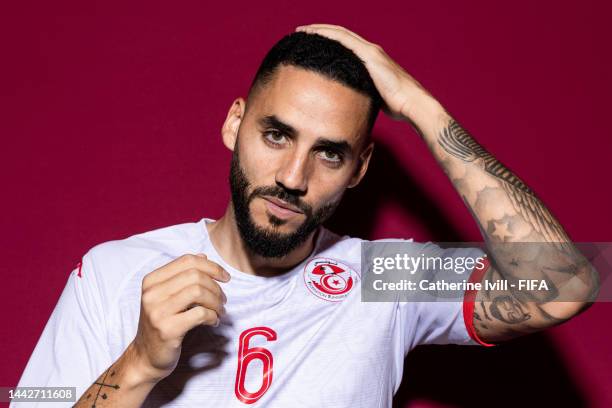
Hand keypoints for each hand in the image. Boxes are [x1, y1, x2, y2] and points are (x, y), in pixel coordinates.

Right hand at [129, 253, 229, 381]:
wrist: (145, 357)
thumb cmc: (162, 323)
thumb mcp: (167, 296)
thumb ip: (183, 276)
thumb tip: (203, 256)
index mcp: (151, 280)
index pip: (187, 261)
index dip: (211, 267)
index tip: (225, 277)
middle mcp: (151, 293)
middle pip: (195, 276)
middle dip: (216, 287)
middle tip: (223, 300)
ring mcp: (158, 311)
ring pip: (199, 292)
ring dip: (216, 301)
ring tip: (220, 311)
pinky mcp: (167, 330)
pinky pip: (199, 314)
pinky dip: (212, 316)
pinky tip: (213, 322)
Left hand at [295, 23, 432, 121]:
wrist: (411, 103)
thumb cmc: (397, 105)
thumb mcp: (373, 95)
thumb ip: (361, 91)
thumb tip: (348, 101)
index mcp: (371, 59)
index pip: (345, 44)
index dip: (328, 40)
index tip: (311, 41)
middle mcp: (370, 51)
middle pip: (340, 35)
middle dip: (320, 31)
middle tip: (301, 32)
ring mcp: (370, 51)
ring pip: (341, 34)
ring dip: (321, 30)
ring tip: (303, 30)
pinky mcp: (370, 55)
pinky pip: (345, 41)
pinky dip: (329, 35)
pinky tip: (316, 34)